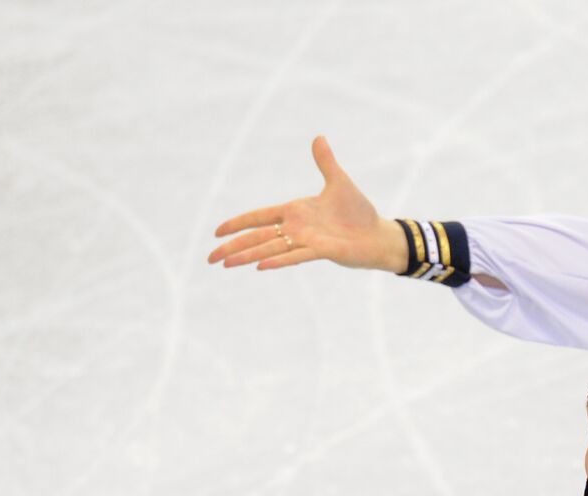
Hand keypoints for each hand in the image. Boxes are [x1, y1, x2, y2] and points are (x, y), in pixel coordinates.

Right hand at [207, 135, 408, 272]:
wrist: (378, 234)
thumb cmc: (358, 212)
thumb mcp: (339, 182)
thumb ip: (325, 162)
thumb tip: (319, 137)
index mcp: (295, 212)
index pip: (259, 217)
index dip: (238, 223)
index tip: (217, 231)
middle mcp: (296, 228)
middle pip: (257, 237)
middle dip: (233, 246)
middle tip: (209, 258)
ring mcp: (306, 241)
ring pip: (270, 249)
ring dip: (247, 255)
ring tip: (225, 264)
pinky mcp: (320, 252)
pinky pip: (294, 256)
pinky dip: (278, 260)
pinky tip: (259, 266)